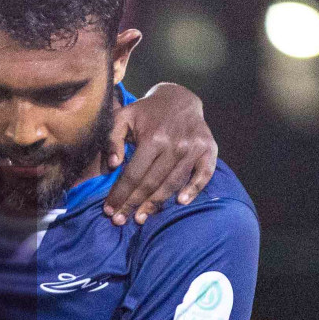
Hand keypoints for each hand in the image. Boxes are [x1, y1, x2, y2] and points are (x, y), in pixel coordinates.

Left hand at [103, 82, 218, 224]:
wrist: (179, 98)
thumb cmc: (146, 112)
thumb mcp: (123, 117)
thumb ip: (112, 138)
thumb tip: (112, 164)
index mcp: (153, 137)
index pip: (133, 174)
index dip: (120, 194)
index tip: (109, 210)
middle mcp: (175, 144)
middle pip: (151, 183)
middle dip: (134, 204)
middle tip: (120, 221)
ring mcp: (194, 148)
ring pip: (173, 183)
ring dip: (156, 204)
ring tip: (141, 218)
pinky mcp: (209, 149)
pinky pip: (203, 175)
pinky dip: (193, 190)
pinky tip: (181, 202)